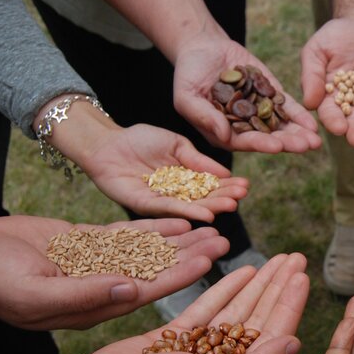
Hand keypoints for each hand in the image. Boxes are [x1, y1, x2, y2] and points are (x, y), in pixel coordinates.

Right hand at [0, 216, 227, 329]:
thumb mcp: (35, 294)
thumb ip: (84, 295)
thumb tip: (131, 292)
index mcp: (94, 307)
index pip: (148, 291)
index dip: (181, 276)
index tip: (211, 263)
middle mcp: (102, 288)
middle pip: (157, 270)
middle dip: (191, 257)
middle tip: (225, 240)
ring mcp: (95, 265)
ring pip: (148, 251)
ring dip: (180, 241)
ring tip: (212, 226)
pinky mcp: (86, 244)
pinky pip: (127, 236)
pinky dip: (153, 228)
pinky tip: (179, 221)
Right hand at [61, 253, 309, 353]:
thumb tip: (293, 344)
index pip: (273, 337)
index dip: (289, 304)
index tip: (303, 275)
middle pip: (259, 320)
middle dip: (278, 288)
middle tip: (296, 257)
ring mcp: (197, 353)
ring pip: (236, 311)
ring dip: (257, 284)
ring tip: (277, 258)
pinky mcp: (172, 339)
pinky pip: (207, 310)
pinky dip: (225, 289)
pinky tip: (243, 271)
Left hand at [80, 123, 248, 222]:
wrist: (108, 143)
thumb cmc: (141, 139)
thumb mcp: (177, 145)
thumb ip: (198, 160)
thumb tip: (224, 173)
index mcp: (186, 179)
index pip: (211, 184)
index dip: (227, 185)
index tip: (245, 186)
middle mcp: (176, 194)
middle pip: (203, 199)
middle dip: (223, 198)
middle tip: (241, 198)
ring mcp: (162, 202)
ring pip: (190, 207)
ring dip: (211, 207)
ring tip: (230, 205)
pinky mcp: (145, 206)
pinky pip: (169, 209)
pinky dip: (188, 212)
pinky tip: (206, 214)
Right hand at [173, 32, 320, 153]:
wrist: (202, 48)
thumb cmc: (187, 74)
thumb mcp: (187, 96)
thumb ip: (204, 116)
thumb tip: (224, 135)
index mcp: (224, 133)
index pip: (244, 142)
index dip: (261, 144)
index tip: (277, 147)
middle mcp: (244, 127)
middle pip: (268, 138)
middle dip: (288, 142)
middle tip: (307, 146)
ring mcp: (259, 111)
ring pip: (281, 126)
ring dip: (298, 133)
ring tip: (316, 140)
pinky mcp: (270, 95)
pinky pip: (287, 107)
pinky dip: (299, 115)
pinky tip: (313, 123)